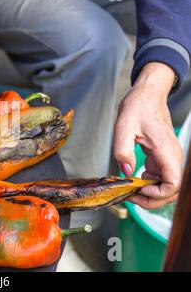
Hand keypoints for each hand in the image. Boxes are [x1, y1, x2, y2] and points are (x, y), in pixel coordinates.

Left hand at [113, 62, 182, 208]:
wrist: (147, 95)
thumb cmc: (138, 107)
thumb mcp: (123, 127)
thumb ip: (123, 150)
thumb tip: (125, 172)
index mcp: (166, 151)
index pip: (173, 184)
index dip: (157, 194)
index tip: (138, 190)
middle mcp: (172, 157)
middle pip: (172, 190)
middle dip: (152, 199)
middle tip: (130, 197)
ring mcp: (168, 158)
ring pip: (166, 186)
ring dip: (150, 193)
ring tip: (130, 190)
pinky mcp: (162, 157)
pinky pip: (160, 177)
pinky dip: (148, 184)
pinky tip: (133, 180)